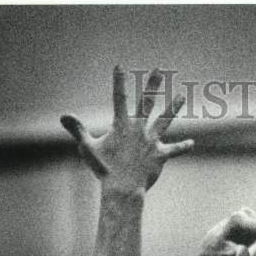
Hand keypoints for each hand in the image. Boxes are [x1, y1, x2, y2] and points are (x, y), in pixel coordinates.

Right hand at [60, 67, 193, 191]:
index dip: (119, 82)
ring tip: (181, 96)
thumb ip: (77, 129)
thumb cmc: (103, 169)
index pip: (119, 98)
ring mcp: (151, 142)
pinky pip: (173, 150)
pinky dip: (182, 147)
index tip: (120, 66)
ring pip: (164, 121)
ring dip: (173, 108)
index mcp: (121, 125)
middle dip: (153, 85)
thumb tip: (63, 116)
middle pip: (147, 102)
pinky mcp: (160, 156)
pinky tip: (192, 143)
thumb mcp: (88, 147)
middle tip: (159, 70)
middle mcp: (138, 130)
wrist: (123, 189)